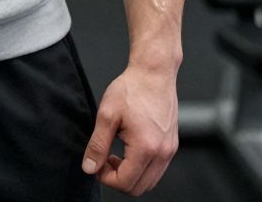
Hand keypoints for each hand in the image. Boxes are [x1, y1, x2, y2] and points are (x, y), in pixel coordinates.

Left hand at [81, 66, 178, 195]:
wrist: (154, 73)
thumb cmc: (132, 89)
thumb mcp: (107, 114)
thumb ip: (97, 145)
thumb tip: (90, 168)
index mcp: (146, 147)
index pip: (125, 182)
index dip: (106, 178)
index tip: (96, 163)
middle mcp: (162, 153)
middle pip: (139, 188)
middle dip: (118, 179)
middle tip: (104, 160)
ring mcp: (170, 150)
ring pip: (149, 182)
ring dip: (130, 175)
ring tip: (115, 154)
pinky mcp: (172, 145)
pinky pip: (156, 169)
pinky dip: (141, 168)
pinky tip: (128, 149)